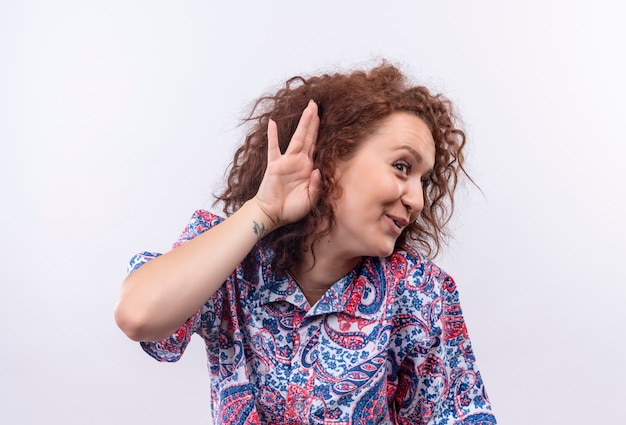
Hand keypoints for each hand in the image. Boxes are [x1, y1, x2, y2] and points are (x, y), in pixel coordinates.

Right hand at [253, 100, 321, 229]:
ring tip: (308, 107)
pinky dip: (272, 136)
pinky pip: (273, 148)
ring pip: (297, 138)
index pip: (316, 146)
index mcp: (308, 168)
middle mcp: (298, 161)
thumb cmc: (291, 209)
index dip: (320, 132)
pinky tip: (272, 123)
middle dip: (313, 120)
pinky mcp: (274, 165)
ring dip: (303, 123)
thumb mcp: (310, 199)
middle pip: (308, 136)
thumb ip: (316, 186)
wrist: (273, 215)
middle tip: (316, 103)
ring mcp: (286, 162)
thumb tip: (317, 171)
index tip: (325, 117)